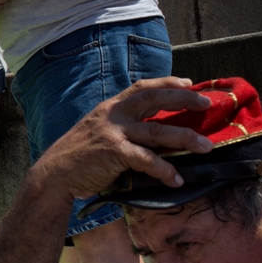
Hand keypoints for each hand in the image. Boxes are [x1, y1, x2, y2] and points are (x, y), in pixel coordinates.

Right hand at [33, 77, 214, 201]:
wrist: (54, 174)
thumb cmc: (78, 157)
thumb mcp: (98, 131)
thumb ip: (121, 126)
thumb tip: (152, 131)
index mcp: (110, 107)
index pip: (142, 87)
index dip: (167, 83)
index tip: (189, 83)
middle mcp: (113, 115)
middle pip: (154, 99)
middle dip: (183, 99)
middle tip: (206, 103)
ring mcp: (113, 132)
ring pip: (157, 131)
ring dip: (185, 138)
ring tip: (206, 146)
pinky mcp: (113, 152)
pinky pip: (146, 159)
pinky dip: (164, 170)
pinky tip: (176, 179)